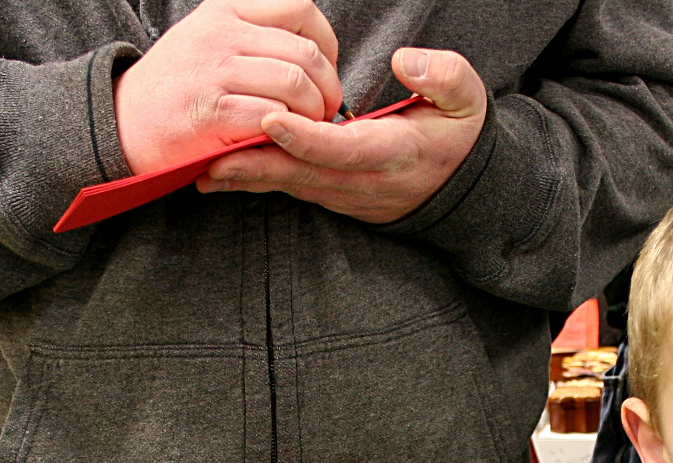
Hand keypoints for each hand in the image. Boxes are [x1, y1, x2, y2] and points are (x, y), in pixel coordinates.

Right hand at [113, 0, 342, 174]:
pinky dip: (289, 133)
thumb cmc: (174, 88)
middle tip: (324, 111)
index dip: (326, 43)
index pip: (300, 9)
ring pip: (296, 84)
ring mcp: (215, 72)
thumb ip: (252, 33)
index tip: (324, 70)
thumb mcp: (207, 38)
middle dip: (327, 88)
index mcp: (225, 9)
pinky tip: (283, 140)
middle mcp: (220, 34)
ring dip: (313, 114)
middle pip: (305, 53)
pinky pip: (274, 117)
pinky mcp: (212, 114)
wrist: (121, 123)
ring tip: (307, 128)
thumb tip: (311, 48)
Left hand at [198, 47, 487, 222]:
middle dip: (258, 165)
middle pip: (302, 172)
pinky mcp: (327, 191)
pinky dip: (253, 180)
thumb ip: (445, 77)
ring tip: (204, 167)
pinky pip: (287, 186)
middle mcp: (362, 178)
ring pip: (289, 184)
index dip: (307, 138)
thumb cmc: (456, 135)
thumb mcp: (468, 101)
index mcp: (394, 152)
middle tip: (214, 156)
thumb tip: (407, 61)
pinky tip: (217, 173)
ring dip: (247, 177)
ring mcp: (341, 190)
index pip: (344, 149)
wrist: (458, 190)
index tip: (272, 119)